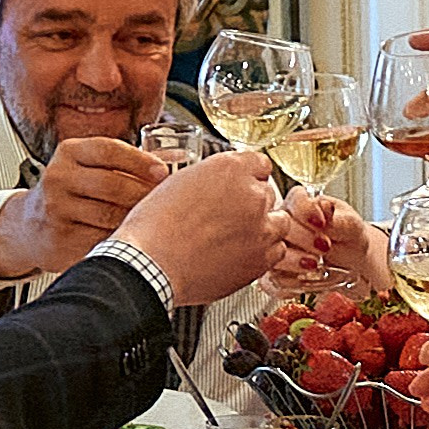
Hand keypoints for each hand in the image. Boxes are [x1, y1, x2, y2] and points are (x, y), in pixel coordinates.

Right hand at [0, 137, 166, 277]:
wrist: (30, 225)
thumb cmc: (73, 191)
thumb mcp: (89, 166)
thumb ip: (125, 161)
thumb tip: (179, 156)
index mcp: (69, 152)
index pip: (108, 149)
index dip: (139, 160)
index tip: (163, 172)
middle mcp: (58, 177)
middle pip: (112, 184)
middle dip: (144, 193)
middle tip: (165, 201)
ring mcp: (56, 209)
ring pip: (108, 214)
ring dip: (136, 218)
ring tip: (154, 220)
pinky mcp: (60, 238)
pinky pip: (100, 239)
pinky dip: (121, 238)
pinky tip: (134, 238)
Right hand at [117, 151, 287, 305]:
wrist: (150, 264)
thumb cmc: (154, 227)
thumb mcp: (180, 182)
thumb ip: (211, 179)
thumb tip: (222, 184)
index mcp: (230, 168)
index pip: (259, 164)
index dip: (248, 177)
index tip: (241, 187)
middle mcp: (252, 194)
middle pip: (268, 193)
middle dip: (252, 204)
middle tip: (227, 218)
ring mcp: (261, 228)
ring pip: (279, 222)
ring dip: (263, 228)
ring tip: (235, 238)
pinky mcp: (261, 259)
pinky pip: (276, 251)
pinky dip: (262, 253)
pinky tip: (238, 255)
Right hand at [269, 191, 392, 290]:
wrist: (353, 260)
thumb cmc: (349, 235)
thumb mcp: (351, 226)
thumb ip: (339, 220)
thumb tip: (326, 210)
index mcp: (301, 204)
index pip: (295, 200)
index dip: (306, 212)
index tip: (321, 223)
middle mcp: (283, 224)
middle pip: (279, 227)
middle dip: (302, 239)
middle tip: (324, 247)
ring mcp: (277, 248)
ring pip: (272, 255)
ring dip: (293, 262)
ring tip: (315, 265)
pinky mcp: (277, 271)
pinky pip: (272, 280)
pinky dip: (288, 283)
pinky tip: (303, 282)